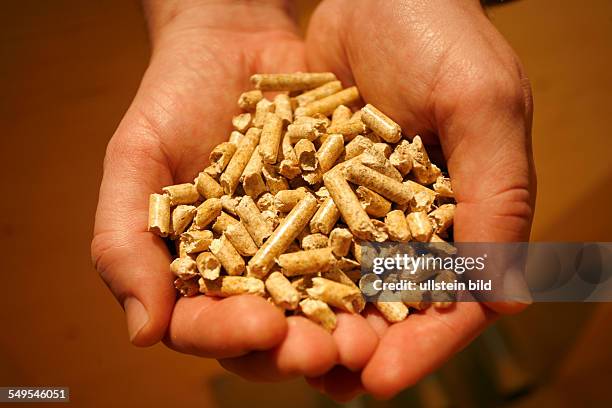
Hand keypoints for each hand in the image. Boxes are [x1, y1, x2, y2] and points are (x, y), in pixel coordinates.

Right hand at [91, 0, 378, 382]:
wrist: (236, 45)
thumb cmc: (174, 99)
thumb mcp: (136, 160)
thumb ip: (124, 242)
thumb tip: (142, 335)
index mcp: (196, 272)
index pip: (203, 326)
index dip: (230, 335)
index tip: (263, 327)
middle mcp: (253, 273)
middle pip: (272, 332)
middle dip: (299, 347)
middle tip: (329, 350)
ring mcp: (303, 250)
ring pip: (325, 307)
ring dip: (348, 329)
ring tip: (371, 334)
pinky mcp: (345, 221)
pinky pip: (367, 252)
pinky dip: (383, 272)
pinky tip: (405, 280)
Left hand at [304, 0, 534, 399]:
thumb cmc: (438, 35)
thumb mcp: (480, 103)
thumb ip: (498, 195)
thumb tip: (507, 300)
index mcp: (457, 220)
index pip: (446, 304)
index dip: (418, 348)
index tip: (379, 378)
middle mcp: (402, 228)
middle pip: (379, 310)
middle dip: (349, 345)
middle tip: (318, 366)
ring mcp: (349, 214)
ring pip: (326, 288)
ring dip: (302, 323)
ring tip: (277, 348)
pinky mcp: (302, 192)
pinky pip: (283, 242)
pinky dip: (266, 274)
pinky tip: (245, 299)